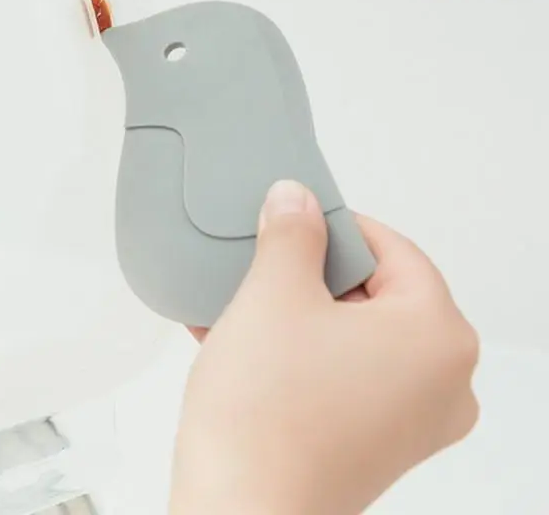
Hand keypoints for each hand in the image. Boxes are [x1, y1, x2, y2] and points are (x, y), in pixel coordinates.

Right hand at [170, 180, 479, 514]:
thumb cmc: (266, 414)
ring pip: (353, 334)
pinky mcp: (378, 444)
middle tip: (263, 262)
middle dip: (310, 273)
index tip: (295, 216)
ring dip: (296, 312)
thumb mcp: (273, 293)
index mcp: (439, 336)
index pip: (394, 249)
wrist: (238, 514)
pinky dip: (298, 351)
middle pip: (375, 293)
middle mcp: (443, 382)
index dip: (337, 225)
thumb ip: (291, 232)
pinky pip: (342, 373)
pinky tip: (242, 339)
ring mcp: (413, 420)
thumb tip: (296, 199)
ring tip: (241, 301)